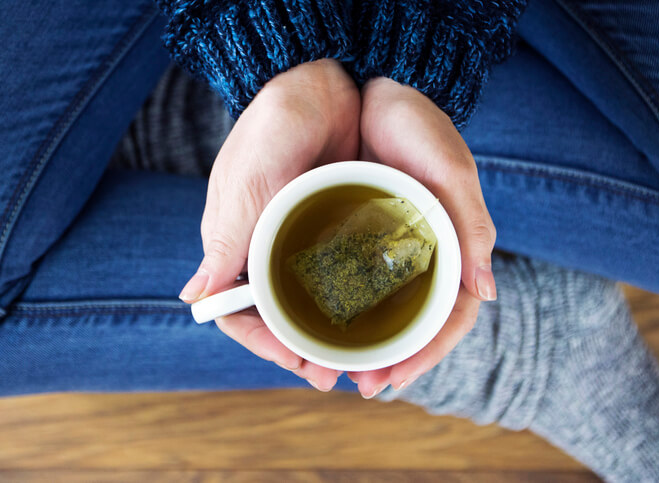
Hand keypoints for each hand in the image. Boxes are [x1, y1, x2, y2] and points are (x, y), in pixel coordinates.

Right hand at [179, 59, 359, 390]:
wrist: (316, 84)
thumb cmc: (270, 130)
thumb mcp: (246, 187)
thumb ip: (225, 244)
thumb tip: (196, 300)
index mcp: (239, 248)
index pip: (244, 314)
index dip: (269, 347)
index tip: (303, 366)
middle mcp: (269, 250)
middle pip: (283, 318)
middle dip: (306, 351)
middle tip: (339, 376)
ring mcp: (303, 239)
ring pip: (313, 303)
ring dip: (333, 335)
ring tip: (363, 360)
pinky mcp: (336, 224)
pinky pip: (342, 272)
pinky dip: (354, 300)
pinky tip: (377, 317)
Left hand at [348, 77, 496, 397]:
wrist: (374, 86)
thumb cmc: (420, 127)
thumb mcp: (451, 171)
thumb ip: (471, 226)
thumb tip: (488, 291)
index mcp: (453, 246)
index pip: (449, 317)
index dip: (426, 353)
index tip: (393, 378)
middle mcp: (425, 253)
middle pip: (416, 324)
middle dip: (394, 360)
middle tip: (361, 384)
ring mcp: (395, 247)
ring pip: (388, 311)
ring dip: (367, 345)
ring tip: (337, 369)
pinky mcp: (364, 235)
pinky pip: (358, 283)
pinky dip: (348, 311)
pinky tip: (326, 326)